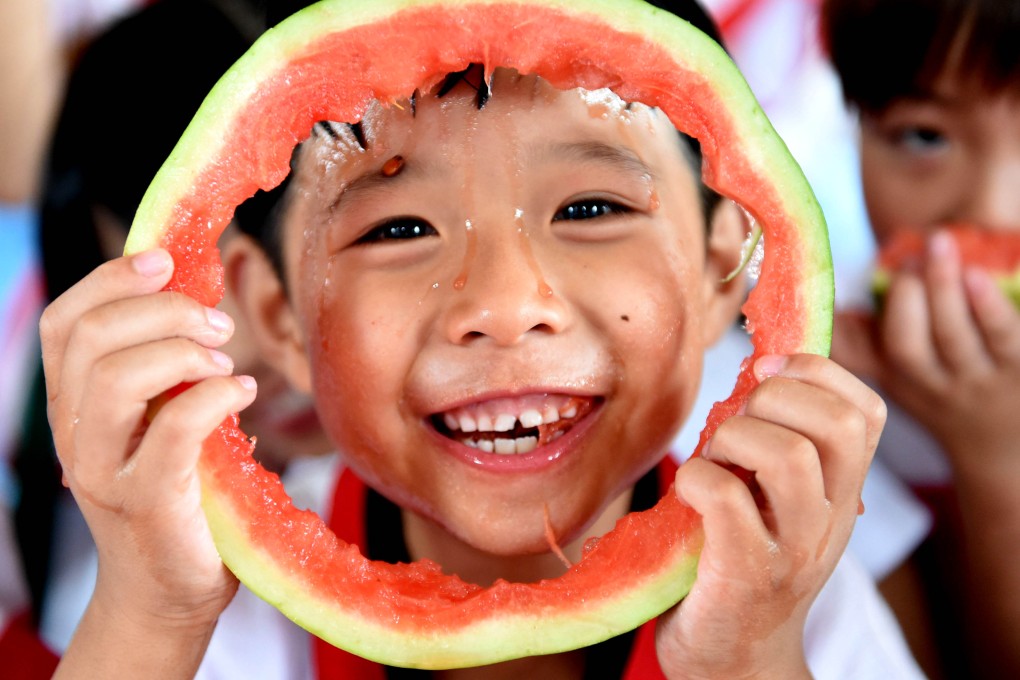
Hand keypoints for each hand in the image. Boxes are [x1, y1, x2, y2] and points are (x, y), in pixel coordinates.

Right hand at [40, 249, 255, 652]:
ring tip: (223, 362)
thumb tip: (200, 301)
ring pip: (116, 377)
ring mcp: (104, 469)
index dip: (110, 279)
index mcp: (74, 405)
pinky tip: (240, 392)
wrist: (169, 589)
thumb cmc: (178, 495)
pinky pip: (172, 430)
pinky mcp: (145, 501)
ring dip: (182, 351)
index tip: (166, 260)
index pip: (63, 322)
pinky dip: (213, 396)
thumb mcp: (161, 421)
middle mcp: (74, 433)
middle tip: (218, 324)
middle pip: (91, 338)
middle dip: (162, 311)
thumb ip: (164, 371)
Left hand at [657, 354, 884, 678]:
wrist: (735, 661)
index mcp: (841, 493)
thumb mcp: (779, 504)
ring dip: (733, 437)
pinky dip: (697, 477)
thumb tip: (758, 368)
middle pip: (837, 423)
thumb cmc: (742, 564)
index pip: (865, 409)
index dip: (816, 370)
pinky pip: (726, 498)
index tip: (764, 370)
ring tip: (713, 459)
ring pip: (788, 455)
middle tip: (735, 423)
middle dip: (774, 396)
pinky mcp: (746, 574)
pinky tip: (689, 493)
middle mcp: (829, 519)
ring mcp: (792, 550)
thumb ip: (780, 445)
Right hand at [832, 230, 1019, 481]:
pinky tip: (977, 276)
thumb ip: (863, 349)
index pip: (863, 359)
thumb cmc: (946, 399)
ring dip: (943, 287)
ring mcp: (979, 380)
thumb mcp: (900, 384)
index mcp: (901, 383)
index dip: (851, 323)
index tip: (866, 279)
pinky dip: (988, 306)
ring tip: (939, 243)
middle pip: (909, 347)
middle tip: (909, 258)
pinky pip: (1004, 337)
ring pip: (953, 337)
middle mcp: (936, 387)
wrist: (1005, 447)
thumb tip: (825, 308)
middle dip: (905, 297)